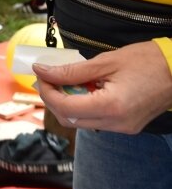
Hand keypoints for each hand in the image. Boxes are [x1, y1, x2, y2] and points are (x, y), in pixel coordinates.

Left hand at [33, 41, 171, 133]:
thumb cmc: (147, 61)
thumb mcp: (105, 61)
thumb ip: (71, 70)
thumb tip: (42, 71)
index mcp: (111, 107)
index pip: (65, 108)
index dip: (47, 92)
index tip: (41, 75)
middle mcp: (117, 123)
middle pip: (70, 119)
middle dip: (53, 99)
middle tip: (48, 78)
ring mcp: (123, 127)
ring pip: (81, 122)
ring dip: (67, 103)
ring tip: (65, 81)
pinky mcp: (128, 126)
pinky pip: (96, 120)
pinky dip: (83, 106)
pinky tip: (84, 88)